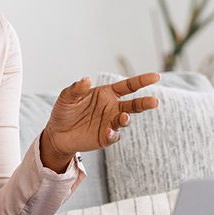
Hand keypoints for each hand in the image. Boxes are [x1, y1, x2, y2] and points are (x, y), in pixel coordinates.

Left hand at [39, 72, 160, 170]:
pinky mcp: (105, 137)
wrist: (57, 133)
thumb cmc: (64, 111)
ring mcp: (110, 123)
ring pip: (125, 120)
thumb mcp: (67, 97)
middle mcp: (112, 108)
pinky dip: (113, 134)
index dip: (142, 80)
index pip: (128, 86)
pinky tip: (108, 131)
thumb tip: (86, 79)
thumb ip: (77, 88)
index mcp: (107, 93)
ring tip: (124, 118)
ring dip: (126, 119)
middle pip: (134, 105)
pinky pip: (113, 135)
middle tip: (154, 102)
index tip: (156, 76)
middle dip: (145, 103)